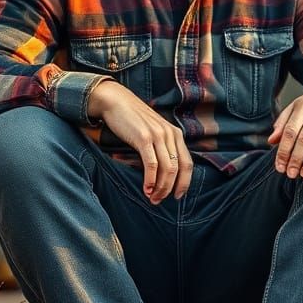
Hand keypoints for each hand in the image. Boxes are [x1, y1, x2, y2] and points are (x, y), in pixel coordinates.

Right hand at [87, 79, 192, 203]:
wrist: (115, 101)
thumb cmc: (133, 120)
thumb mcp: (154, 131)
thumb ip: (162, 147)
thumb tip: (164, 172)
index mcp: (176, 134)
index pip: (188, 163)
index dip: (185, 182)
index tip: (177, 196)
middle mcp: (170, 134)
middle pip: (178, 169)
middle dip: (170, 188)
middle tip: (159, 201)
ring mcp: (158, 135)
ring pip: (167, 169)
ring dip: (160, 187)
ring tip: (152, 198)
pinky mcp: (144, 138)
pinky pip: (151, 164)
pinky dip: (150, 179)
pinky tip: (146, 189)